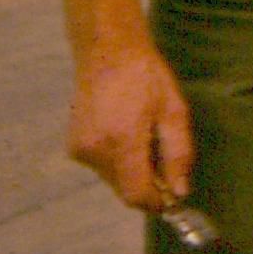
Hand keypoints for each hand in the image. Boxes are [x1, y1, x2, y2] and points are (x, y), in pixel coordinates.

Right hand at [68, 46, 194, 212]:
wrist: (107, 51)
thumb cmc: (146, 76)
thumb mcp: (174, 111)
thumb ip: (177, 154)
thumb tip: (179, 192)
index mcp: (121, 140)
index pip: (135, 194)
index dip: (156, 202)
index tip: (172, 196)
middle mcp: (94, 150)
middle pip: (125, 189)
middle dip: (147, 182)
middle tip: (161, 152)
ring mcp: (79, 150)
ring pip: (113, 180)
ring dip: (131, 169)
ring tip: (141, 134)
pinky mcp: (73, 147)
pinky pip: (102, 167)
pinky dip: (117, 159)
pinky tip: (123, 131)